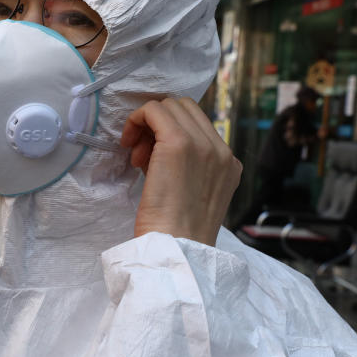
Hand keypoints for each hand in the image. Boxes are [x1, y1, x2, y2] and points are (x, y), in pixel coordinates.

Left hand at [122, 97, 241, 245]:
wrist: (178, 250)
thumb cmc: (176, 234)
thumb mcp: (193, 197)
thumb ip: (188, 170)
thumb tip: (158, 148)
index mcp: (229, 164)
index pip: (198, 126)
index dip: (169, 134)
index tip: (151, 159)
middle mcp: (221, 150)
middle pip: (185, 109)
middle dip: (158, 125)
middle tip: (141, 156)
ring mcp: (203, 145)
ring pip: (170, 106)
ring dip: (147, 125)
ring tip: (137, 159)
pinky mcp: (179, 143)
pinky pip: (154, 110)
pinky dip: (136, 120)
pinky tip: (128, 145)